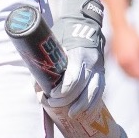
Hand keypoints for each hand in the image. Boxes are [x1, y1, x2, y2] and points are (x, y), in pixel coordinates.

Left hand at [43, 0, 106, 116]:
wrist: (85, 22)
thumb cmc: (65, 32)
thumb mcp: (54, 40)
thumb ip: (47, 59)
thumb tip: (36, 82)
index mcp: (80, 54)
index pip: (74, 79)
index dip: (62, 91)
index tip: (50, 95)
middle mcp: (93, 63)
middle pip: (84, 89)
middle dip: (68, 100)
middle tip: (53, 104)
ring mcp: (100, 69)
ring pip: (95, 93)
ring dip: (82, 106)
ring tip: (70, 114)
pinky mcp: (102, 73)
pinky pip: (99, 92)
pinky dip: (92, 104)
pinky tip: (84, 113)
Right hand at [110, 18, 138, 81]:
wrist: (121, 30)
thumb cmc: (131, 35)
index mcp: (130, 59)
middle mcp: (123, 62)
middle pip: (134, 75)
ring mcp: (118, 62)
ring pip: (128, 74)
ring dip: (137, 75)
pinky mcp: (116, 61)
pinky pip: (124, 70)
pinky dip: (131, 72)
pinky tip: (137, 69)